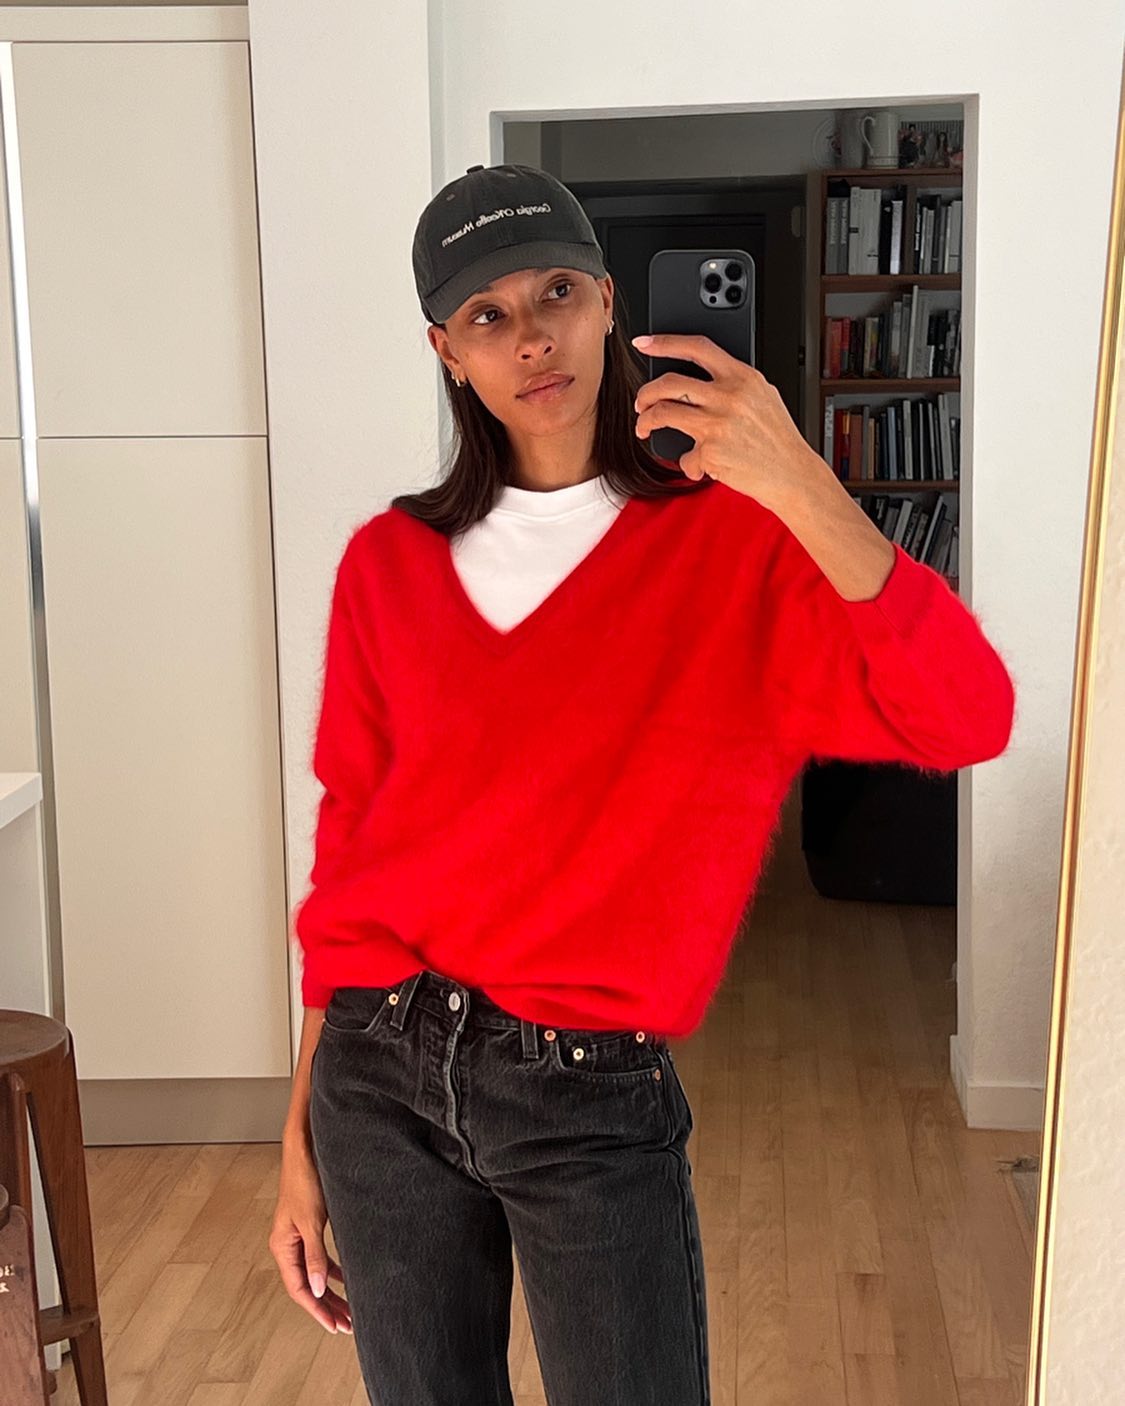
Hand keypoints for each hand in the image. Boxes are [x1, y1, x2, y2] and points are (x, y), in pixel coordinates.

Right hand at [269, 1138, 352, 1335]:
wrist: (305, 1148)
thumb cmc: (304, 1180)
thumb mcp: (311, 1221)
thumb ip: (314, 1256)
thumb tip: (318, 1289)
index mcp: (282, 1246)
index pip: (299, 1289)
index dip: (318, 1310)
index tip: (335, 1326)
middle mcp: (288, 1244)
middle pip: (308, 1285)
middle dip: (328, 1306)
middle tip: (348, 1325)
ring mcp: (299, 1236)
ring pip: (316, 1273)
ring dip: (333, 1291)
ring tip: (350, 1309)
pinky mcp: (310, 1226)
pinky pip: (321, 1257)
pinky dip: (334, 1270)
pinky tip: (348, 1278)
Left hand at [631, 333, 824, 510]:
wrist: (793, 474)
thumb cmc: (778, 440)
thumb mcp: (763, 397)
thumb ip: (734, 384)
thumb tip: (702, 379)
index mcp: (742, 376)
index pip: (697, 347)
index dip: (665, 342)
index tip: (644, 343)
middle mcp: (729, 395)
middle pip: (670, 382)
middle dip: (646, 393)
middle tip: (642, 403)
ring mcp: (718, 422)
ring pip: (664, 412)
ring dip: (646, 421)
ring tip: (645, 428)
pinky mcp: (710, 450)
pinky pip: (684, 455)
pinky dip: (688, 463)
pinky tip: (699, 466)